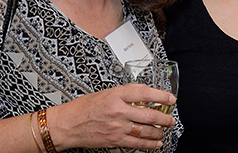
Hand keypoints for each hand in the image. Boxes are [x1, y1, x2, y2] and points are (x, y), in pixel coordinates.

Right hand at [45, 83, 176, 150]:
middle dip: (164, 118)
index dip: (161, 96)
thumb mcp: (105, 93)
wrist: (66, 125)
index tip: (171, 98)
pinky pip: (137, 143)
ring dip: (159, 131)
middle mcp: (119, 111)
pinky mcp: (115, 140)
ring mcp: (117, 127)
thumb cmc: (82, 108)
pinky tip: (156, 143)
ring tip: (165, 130)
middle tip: (171, 118)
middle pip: (149, 114)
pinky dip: (149, 144)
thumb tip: (143, 92)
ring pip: (146, 130)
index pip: (145, 93)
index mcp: (116, 95)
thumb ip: (125, 93)